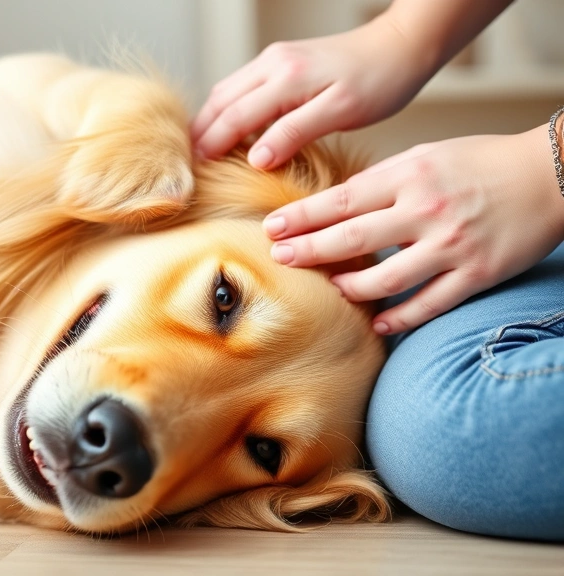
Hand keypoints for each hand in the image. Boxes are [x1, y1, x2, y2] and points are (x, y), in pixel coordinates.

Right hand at [191, 15, 434, 167]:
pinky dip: (228, 109)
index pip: (232, 116)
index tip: (195, 173)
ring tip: (202, 151)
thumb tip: (255, 159)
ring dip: (211, 120)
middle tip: (188, 167)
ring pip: (227, 91)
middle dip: (201, 133)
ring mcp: (274, 59)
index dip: (210, 145)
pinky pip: (242, 87)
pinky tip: (230, 128)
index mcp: (284, 76)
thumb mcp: (340, 111)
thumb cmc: (380, 82)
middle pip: (220, 101)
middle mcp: (272, 63)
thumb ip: (294, 133)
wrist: (402, 46)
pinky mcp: (282, 61)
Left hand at [262, 125, 563, 333]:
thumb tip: (332, 205)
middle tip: (279, 258)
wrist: (553, 173)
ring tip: (331, 288)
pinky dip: (399, 317)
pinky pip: (429, 303)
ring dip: (351, 287)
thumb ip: (382, 181)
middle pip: (353, 237)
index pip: (342, 200)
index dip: (302, 216)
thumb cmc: (481, 162)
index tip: (272, 228)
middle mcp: (427, 209)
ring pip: (386, 278)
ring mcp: (452, 244)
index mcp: (411, 174)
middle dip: (309, 250)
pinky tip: (377, 322)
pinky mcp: (477, 273)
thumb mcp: (426, 157)